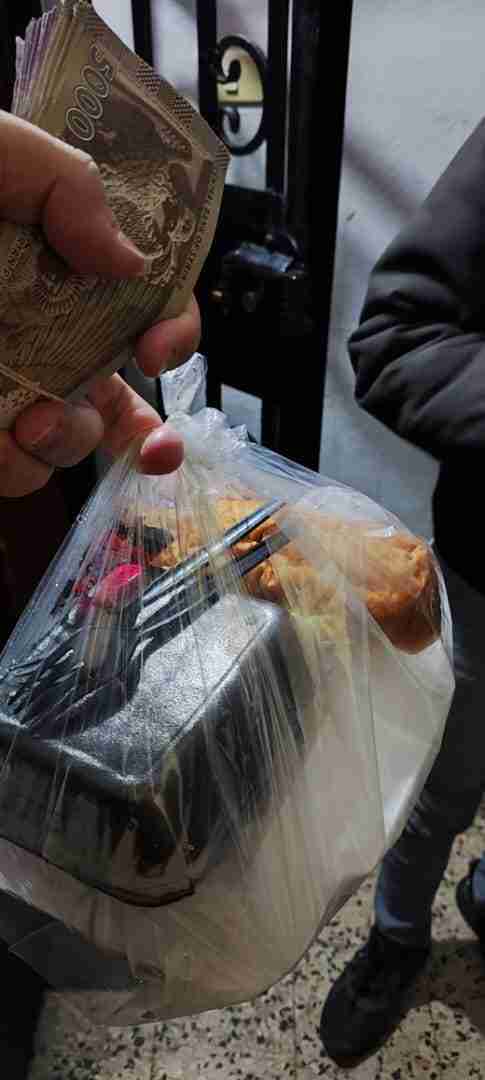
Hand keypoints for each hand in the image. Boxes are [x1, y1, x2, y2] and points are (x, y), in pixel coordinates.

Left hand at [0, 112, 200, 496]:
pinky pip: (9, 468)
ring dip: (70, 444)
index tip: (160, 345)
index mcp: (50, 265)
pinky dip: (13, 463)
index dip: (169, 329)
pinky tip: (1, 435)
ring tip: (35, 421)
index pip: (136, 302)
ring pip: (64, 443)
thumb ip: (67, 185)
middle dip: (141, 429)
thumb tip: (130, 261)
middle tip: (147, 437)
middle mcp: (31, 330)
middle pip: (112, 393)